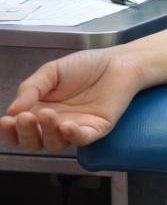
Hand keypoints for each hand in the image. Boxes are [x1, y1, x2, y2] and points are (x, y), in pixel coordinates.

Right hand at [0, 51, 144, 150]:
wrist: (117, 61)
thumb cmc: (85, 66)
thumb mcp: (51, 72)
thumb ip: (30, 89)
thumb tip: (11, 110)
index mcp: (39, 111)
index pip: (18, 129)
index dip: (8, 130)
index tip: (4, 121)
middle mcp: (55, 123)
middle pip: (33, 141)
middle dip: (25, 133)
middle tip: (24, 118)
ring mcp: (76, 128)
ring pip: (55, 142)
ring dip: (47, 131)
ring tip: (48, 114)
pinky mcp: (97, 128)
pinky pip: (82, 139)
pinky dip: (73, 135)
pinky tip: (67, 126)